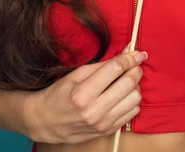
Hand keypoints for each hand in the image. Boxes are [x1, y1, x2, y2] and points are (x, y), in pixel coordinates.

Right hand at [24, 47, 145, 143]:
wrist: (45, 121)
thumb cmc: (60, 93)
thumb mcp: (77, 73)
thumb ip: (105, 63)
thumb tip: (127, 51)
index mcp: (83, 93)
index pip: (115, 69)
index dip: (130, 58)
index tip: (139, 53)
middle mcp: (94, 111)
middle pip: (129, 84)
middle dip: (135, 70)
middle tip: (133, 66)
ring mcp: (102, 124)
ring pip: (135, 99)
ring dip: (134, 87)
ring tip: (124, 82)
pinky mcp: (107, 132)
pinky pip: (132, 113)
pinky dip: (131, 101)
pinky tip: (121, 96)